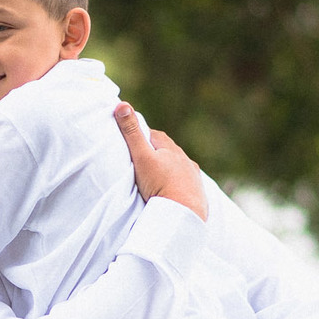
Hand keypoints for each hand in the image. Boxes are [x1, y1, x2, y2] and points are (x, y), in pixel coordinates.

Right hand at [115, 105, 207, 220]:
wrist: (184, 214)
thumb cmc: (160, 185)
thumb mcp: (141, 158)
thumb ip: (132, 134)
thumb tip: (121, 105)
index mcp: (169, 148)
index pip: (153, 135)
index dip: (141, 137)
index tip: (131, 141)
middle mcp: (183, 159)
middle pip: (166, 150)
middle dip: (155, 151)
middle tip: (141, 158)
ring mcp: (192, 175)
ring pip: (177, 167)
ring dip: (167, 168)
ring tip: (156, 177)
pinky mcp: (196, 192)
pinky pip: (186, 183)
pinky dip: (178, 183)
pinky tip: (174, 189)